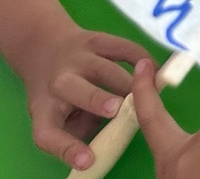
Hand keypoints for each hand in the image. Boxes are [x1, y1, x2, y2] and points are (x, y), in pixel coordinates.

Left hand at [13, 23, 147, 169]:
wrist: (46, 51)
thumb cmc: (61, 97)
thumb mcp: (62, 119)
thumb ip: (86, 128)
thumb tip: (120, 130)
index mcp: (45, 110)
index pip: (48, 135)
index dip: (68, 149)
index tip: (88, 161)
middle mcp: (58, 83)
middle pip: (76, 90)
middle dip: (97, 99)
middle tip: (117, 110)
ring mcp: (77, 58)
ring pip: (106, 68)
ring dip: (129, 82)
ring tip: (149, 94)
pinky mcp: (97, 39)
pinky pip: (124, 48)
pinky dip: (142, 59)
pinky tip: (155, 72)